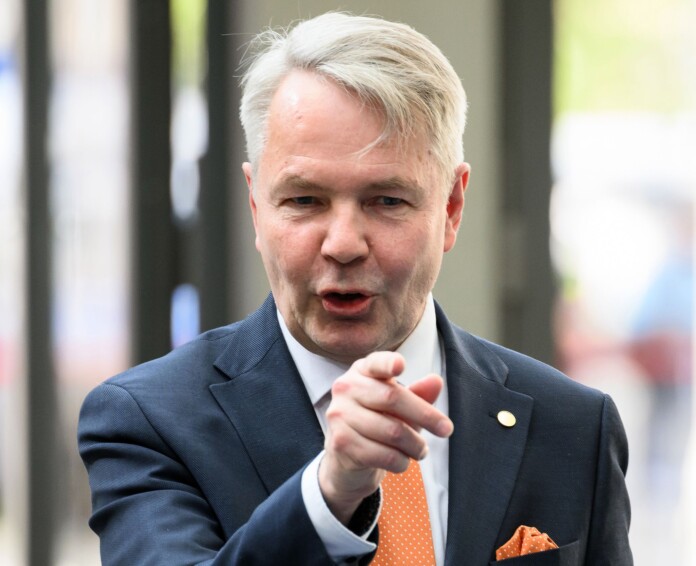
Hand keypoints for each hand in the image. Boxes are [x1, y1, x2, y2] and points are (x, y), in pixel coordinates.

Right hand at [318, 351, 453, 523]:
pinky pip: (384, 454)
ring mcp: (340, 415)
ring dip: (416, 445)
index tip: (400, 366)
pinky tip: (401, 460)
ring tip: (420, 450)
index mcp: (362, 371)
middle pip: (392, 397)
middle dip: (426, 416)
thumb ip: (418, 394)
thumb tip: (436, 381)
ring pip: (392, 431)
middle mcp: (346, 388)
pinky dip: (401, 461)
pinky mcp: (341, 443)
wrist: (346, 459)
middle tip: (446, 429)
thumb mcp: (400, 407)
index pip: (375, 363)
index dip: (387, 363)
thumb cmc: (377, 423)